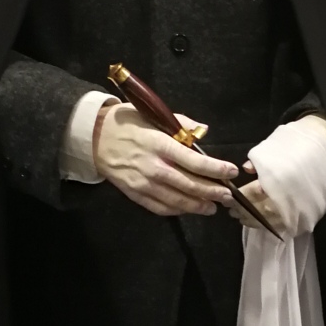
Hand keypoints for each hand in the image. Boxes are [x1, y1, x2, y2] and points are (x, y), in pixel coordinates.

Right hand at [93, 103, 237, 218]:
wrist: (94, 138)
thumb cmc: (126, 123)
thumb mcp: (153, 116)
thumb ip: (180, 124)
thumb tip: (202, 131)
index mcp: (160, 144)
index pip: (195, 161)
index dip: (216, 169)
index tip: (231, 171)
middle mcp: (154, 166)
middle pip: (190, 184)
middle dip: (213, 192)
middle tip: (227, 196)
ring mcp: (144, 183)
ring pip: (177, 200)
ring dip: (198, 205)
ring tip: (212, 207)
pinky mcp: (135, 194)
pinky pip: (160, 207)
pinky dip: (177, 210)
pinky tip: (188, 209)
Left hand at [227, 113, 325, 230]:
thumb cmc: (296, 145)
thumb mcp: (272, 148)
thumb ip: (257, 162)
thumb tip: (246, 170)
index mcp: (273, 182)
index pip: (249, 196)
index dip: (237, 199)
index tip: (228, 199)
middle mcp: (283, 199)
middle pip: (257, 211)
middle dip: (243, 212)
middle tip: (233, 212)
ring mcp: (296, 210)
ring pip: (270, 221)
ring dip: (255, 221)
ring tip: (244, 218)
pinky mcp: (306, 215)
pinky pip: (284, 225)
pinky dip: (271, 224)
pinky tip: (263, 220)